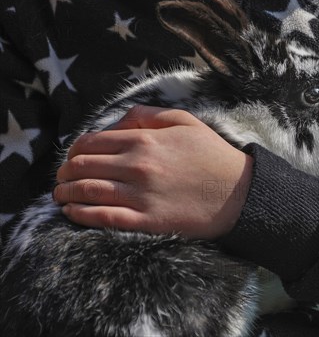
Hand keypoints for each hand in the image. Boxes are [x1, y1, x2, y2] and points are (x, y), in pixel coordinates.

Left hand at [53, 105, 252, 239]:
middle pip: (82, 167)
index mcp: (144, 140)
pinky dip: (80, 215)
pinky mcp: (146, 221)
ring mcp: (140, 195)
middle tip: (62, 178)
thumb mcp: (186, 121)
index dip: (74, 150)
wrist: (239, 193)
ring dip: (65, 193)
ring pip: (86, 192)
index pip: (91, 142)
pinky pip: (102, 218)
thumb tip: (117, 122)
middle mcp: (137, 166)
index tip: (72, 157)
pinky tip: (71, 213)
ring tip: (60, 195)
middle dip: (65, 172)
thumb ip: (148, 116)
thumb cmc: (213, 156)